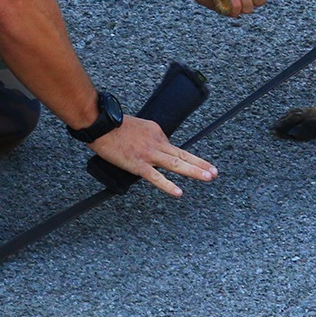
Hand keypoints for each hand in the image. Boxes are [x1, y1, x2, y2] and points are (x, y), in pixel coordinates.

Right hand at [86, 114, 217, 196]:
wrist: (101, 124)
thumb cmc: (113, 126)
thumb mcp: (137, 125)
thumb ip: (146, 137)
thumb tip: (149, 148)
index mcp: (157, 131)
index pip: (170, 146)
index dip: (173, 155)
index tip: (176, 161)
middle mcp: (157, 142)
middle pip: (183, 154)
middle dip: (200, 163)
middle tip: (214, 171)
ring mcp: (149, 154)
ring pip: (176, 164)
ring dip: (194, 171)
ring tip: (208, 177)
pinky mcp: (138, 165)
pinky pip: (156, 177)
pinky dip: (168, 185)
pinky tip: (178, 192)